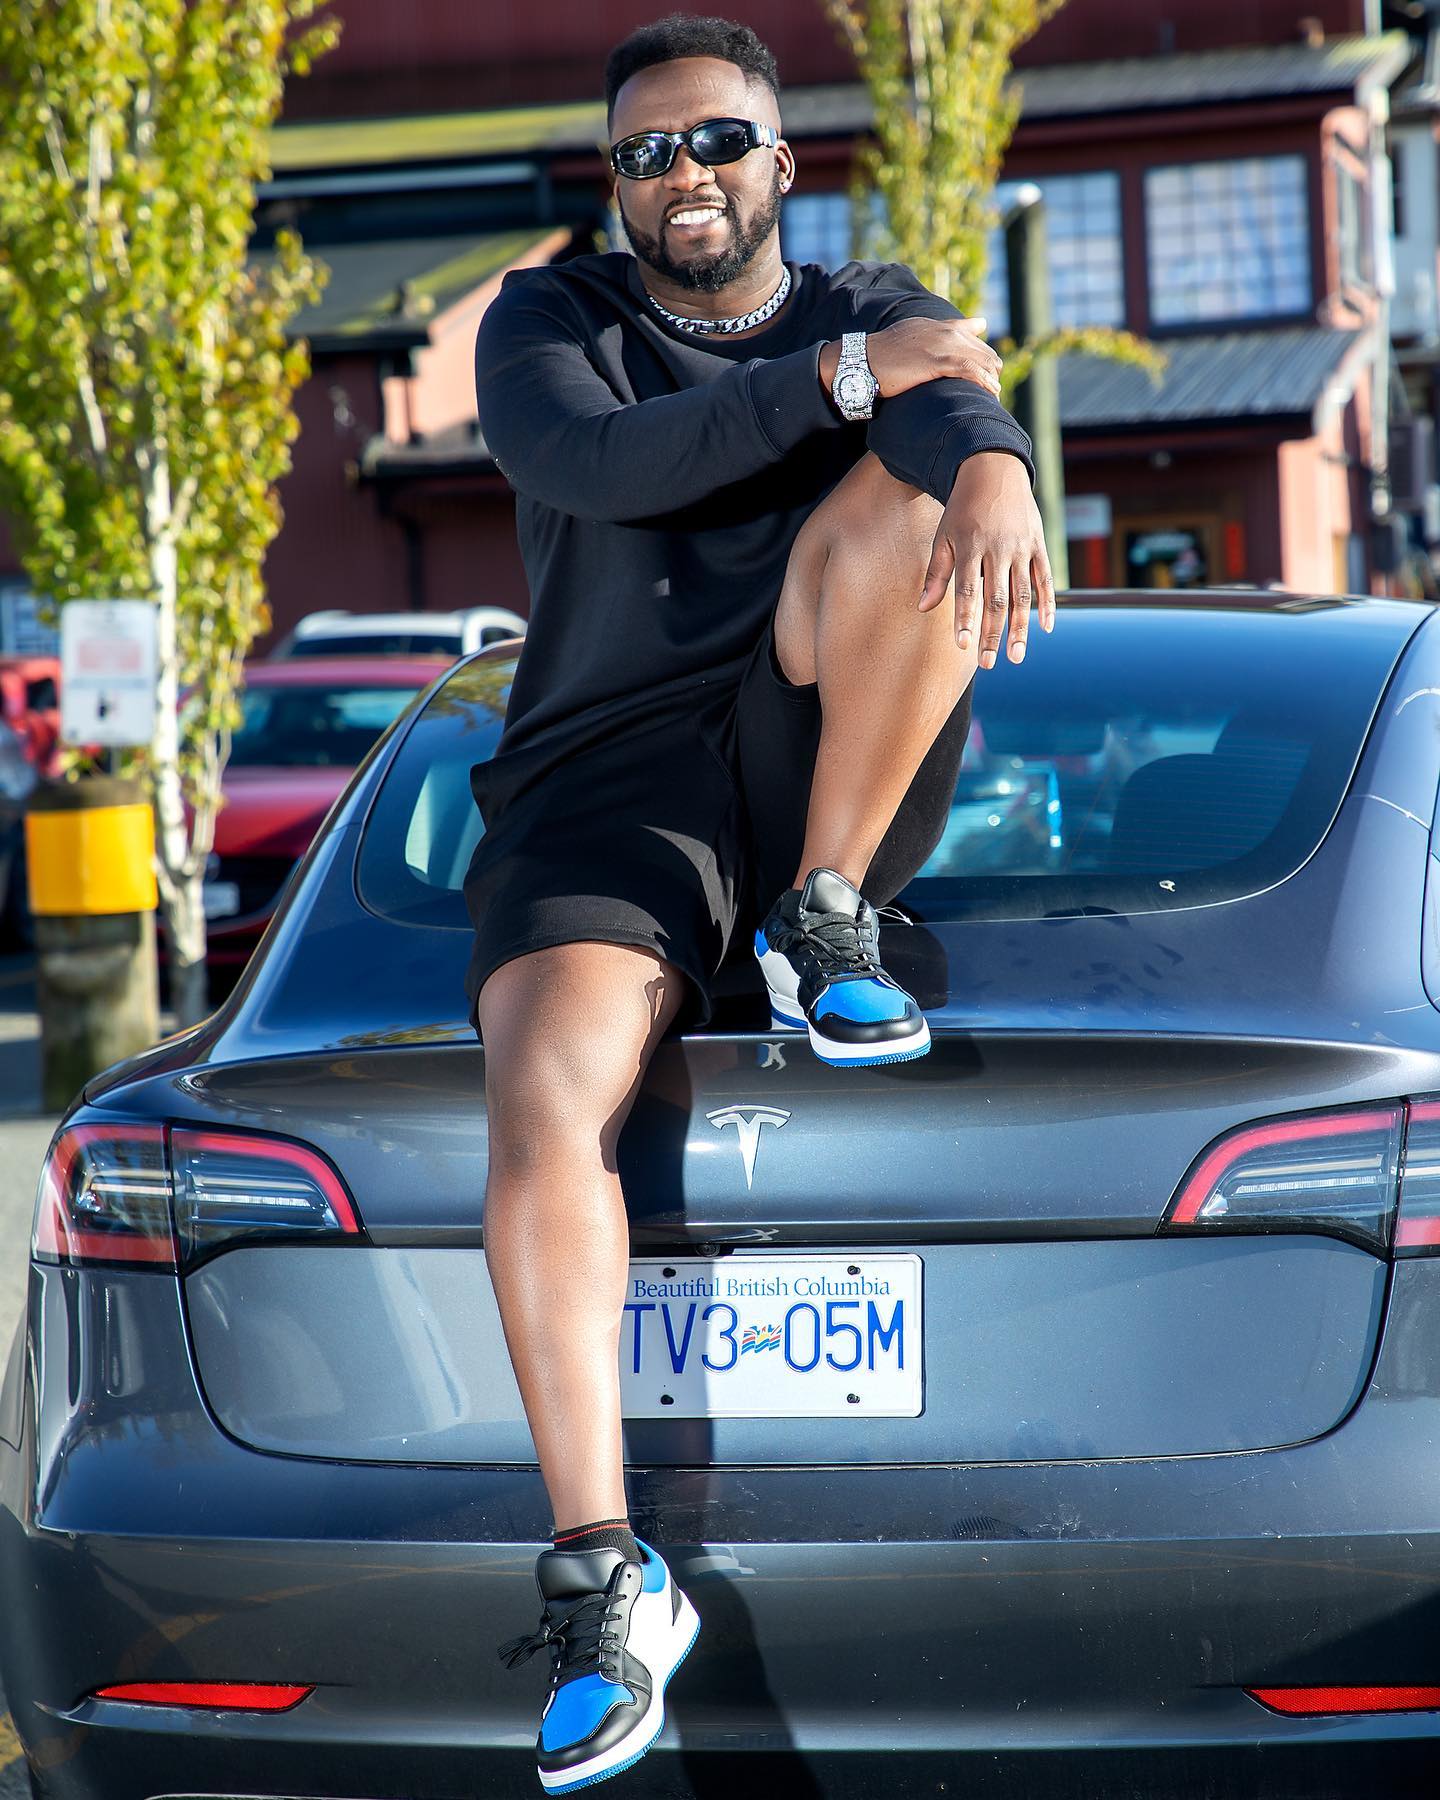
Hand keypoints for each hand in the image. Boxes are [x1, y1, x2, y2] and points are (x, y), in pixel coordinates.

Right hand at [820, 315, 1001, 400]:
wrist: (862, 360)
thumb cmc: (880, 357)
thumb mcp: (907, 342)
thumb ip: (926, 343)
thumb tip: (934, 355)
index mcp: (938, 326)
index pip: (973, 336)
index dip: (982, 357)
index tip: (986, 374)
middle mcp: (944, 331)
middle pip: (983, 350)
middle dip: (991, 371)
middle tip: (991, 392)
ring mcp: (942, 344)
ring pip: (982, 359)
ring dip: (991, 379)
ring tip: (993, 397)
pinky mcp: (937, 360)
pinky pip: (971, 369)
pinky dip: (984, 382)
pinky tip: (990, 394)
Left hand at [918, 452, 1054, 666]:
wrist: (994, 470)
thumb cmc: (962, 510)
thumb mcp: (943, 536)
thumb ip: (937, 574)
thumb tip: (923, 608)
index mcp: (970, 548)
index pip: (966, 591)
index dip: (965, 619)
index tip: (962, 646)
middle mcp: (997, 549)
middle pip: (996, 599)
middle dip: (992, 634)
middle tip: (988, 664)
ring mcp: (1021, 547)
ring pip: (1022, 595)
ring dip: (1020, 628)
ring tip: (1015, 656)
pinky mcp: (1038, 544)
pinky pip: (1045, 578)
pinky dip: (1047, 604)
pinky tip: (1045, 629)